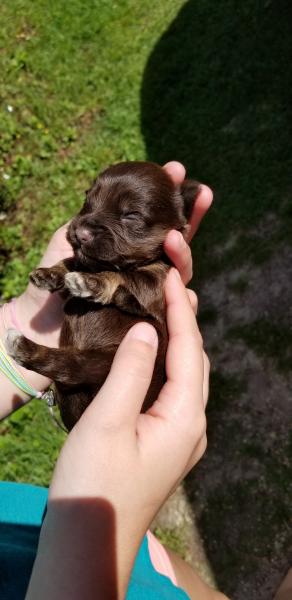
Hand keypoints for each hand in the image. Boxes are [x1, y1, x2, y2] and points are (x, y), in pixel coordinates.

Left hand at [13, 162, 211, 347]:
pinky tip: (186, 293)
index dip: (175, 199)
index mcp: (133, 249)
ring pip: (179, 276)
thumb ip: (98, 216)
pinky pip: (169, 311)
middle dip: (193, 217)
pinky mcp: (144, 319)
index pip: (161, 222)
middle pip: (179, 245)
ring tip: (174, 238)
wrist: (41, 315)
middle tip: (202, 193)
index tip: (182, 174)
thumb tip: (121, 188)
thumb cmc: (58, 275)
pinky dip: (182, 300)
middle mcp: (145, 270)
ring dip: (183, 255)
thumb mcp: (75, 235)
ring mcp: (147, 295)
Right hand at [27, 269, 208, 598]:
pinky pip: (176, 394)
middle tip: (173, 285)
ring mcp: (183, 440)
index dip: (181, 310)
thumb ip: (131, 371)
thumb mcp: (108, 421)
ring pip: (189, 378)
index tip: (174, 275)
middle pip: (197, 362)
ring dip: (180, 343)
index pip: (189, 350)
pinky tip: (154, 356)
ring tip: (168, 310)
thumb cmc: (93, 484)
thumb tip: (147, 330)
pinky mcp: (168, 447)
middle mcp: (193, 427)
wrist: (90, 543)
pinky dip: (169, 366)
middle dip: (187, 322)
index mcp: (185, 418)